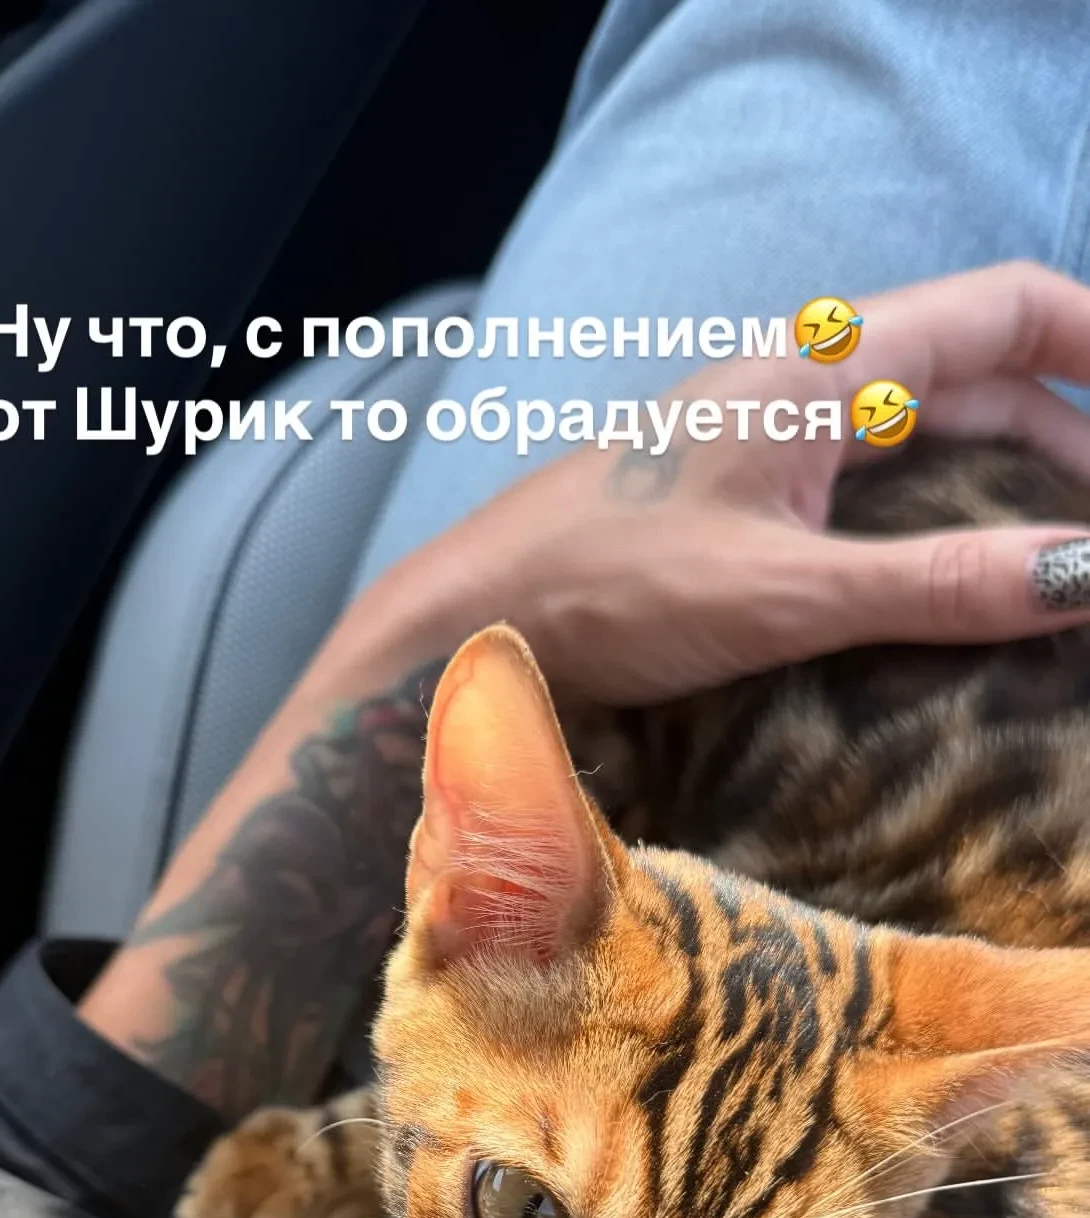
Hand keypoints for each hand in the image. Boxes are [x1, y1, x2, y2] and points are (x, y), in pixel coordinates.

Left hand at [405, 260, 1089, 706]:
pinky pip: (876, 485)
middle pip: (981, 379)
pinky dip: (942, 520)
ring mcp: (774, 438)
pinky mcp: (748, 495)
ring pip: (929, 436)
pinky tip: (961, 581)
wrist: (473, 622)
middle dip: (1066, 441)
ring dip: (1007, 487)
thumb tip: (1081, 579)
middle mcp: (805, 384)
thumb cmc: (602, 590)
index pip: (1004, 311)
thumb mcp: (786, 594)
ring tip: (1061, 566)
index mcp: (823, 370)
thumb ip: (938, 583)